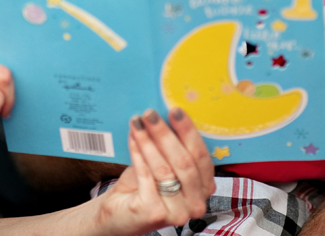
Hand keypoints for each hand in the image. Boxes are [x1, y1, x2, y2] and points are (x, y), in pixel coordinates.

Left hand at [95, 109, 215, 232]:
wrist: (119, 214)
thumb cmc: (143, 187)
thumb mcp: (161, 164)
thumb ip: (169, 146)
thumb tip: (163, 112)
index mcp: (204, 188)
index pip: (201, 156)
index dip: (188, 132)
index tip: (175, 110)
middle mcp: (196, 203)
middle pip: (184, 162)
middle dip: (166, 134)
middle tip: (151, 114)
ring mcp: (177, 212)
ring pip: (164, 168)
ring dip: (149, 141)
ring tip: (137, 122)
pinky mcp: (154, 213)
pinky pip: (146, 176)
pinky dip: (138, 153)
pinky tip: (132, 138)